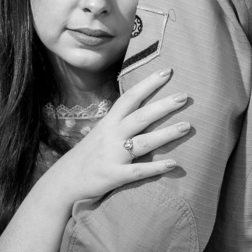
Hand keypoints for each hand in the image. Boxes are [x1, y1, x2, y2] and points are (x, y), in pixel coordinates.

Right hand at [41, 69, 187, 205]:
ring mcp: (113, 155)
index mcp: (110, 122)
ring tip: (187, 126)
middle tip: (185, 96)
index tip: (167, 71)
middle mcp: (112, 135)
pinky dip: (156, 168)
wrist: (64, 180)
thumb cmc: (89, 154)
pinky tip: (174, 164)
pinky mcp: (114, 175)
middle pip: (141, 117)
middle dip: (163, 105)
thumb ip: (121, 121)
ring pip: (144, 142)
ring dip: (167, 134)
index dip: (148, 84)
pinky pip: (138, 171)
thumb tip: (145, 107)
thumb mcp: (102, 131)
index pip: (131, 97)